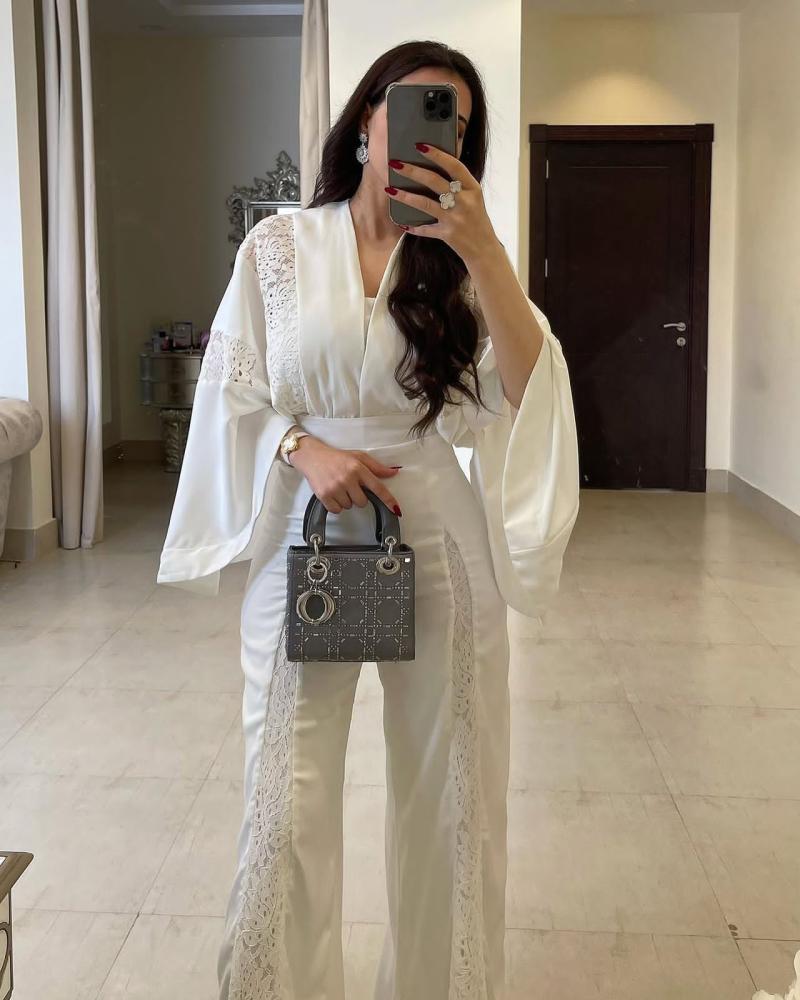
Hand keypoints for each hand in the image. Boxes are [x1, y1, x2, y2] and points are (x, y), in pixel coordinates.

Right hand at [288, 436, 402, 515]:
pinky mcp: (324, 495)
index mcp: (358, 468)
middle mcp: (348, 478)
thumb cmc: (337, 457)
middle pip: (362, 502)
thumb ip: (376, 467)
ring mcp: (335, 487)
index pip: (377, 487)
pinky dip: (336, 505)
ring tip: (339, 487)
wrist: (312, 456)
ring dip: (346, 500)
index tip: (396, 509)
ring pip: (349, 506)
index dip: (388, 500)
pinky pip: (337, 510)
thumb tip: (393, 472)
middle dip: (358, 497)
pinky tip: (332, 493)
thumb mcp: (358, 457)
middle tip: (349, 486)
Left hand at [384, 143, 499, 262]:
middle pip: (434, 181)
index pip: (454, 166)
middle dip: (412, 171)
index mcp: (472, 189)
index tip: (420, 146)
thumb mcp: (474, 199)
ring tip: (390, 189)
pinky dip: (413, 226)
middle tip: (395, 164)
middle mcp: (464, 201)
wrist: (485, 249)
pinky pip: (425, 229)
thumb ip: (459, 186)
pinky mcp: (448, 234)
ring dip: (405, 196)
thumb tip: (432, 170)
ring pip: (425, 204)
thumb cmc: (477, 221)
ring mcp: (455, 219)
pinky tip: (401, 222)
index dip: (436, 154)